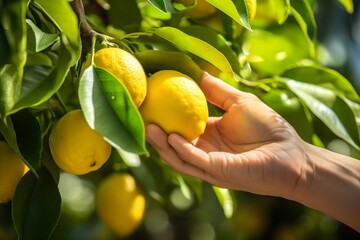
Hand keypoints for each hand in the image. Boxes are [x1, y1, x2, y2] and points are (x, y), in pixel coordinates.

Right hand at [146, 72, 310, 198]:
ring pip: (178, 156)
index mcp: (209, 135)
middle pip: (173, 144)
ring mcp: (209, 164)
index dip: (165, 116)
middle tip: (141, 116)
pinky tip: (171, 137)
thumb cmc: (268, 128)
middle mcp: (205, 151)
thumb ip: (217, 90)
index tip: (151, 100)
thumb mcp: (239, 102)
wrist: (291, 153)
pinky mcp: (218, 172)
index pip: (180, 127)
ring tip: (147, 127)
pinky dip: (182, 150)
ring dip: (162, 144)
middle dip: (155, 134)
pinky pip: (195, 161)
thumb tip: (196, 71)